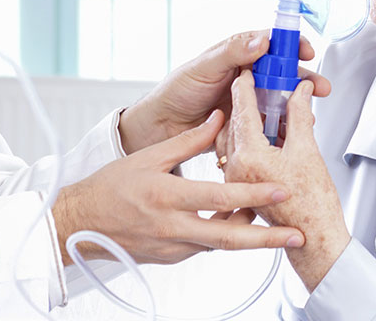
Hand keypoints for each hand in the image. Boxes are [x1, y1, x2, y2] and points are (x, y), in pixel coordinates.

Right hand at [54, 110, 304, 265]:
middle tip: (295, 234)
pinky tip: (240, 226)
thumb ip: (190, 139)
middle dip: (267, 238)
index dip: (253, 196)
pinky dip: (224, 237)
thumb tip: (220, 117)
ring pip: (220, 244)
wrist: (80, 223)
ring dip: (249, 237)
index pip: (220, 198)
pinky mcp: (170, 257)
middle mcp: (172, 227)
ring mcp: (172, 247)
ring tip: (278, 230)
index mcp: (167, 196)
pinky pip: (205, 247)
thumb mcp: (149, 156)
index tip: (281, 192)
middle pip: (229, 236)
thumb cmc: (110, 187)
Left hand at [118, 30, 330, 153]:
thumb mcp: (204, 67)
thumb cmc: (177, 92)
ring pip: (280, 100)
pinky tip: (291, 133)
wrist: (161, 128)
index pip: (272, 44)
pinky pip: (269, 124)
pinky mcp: (247, 123)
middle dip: (305, 80)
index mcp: (238, 54)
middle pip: (283, 74)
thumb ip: (232, 53)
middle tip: (321, 88)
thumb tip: (261, 40)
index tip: (306, 51)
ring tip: (309, 115)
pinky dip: (282, 127)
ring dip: (297, 106)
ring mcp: (248, 100)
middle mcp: (247, 76)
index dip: (292, 46)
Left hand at [216, 70, 350, 291]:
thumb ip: (299, 114)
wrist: (315, 241)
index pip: (243, 107)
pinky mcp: (242, 187)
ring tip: (267, 105)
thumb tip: (300, 91)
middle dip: (252, 99)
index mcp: (249, 156)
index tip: (253, 67)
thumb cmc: (312, 204)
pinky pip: (240, 154)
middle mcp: (236, 168)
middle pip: (238, 121)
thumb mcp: (307, 150)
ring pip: (237, 137)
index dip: (249, 83)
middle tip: (264, 81)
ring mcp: (237, 179)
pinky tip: (267, 133)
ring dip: (251, 119)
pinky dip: (252, 139)